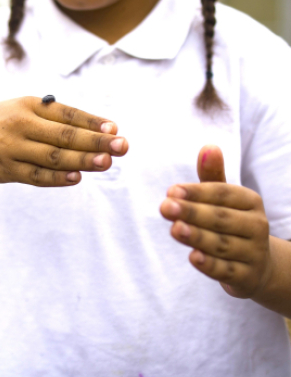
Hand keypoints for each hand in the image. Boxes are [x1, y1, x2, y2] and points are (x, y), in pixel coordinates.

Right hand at [0, 96, 128, 187]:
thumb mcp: (20, 109)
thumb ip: (52, 118)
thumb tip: (94, 128)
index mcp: (30, 105)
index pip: (68, 113)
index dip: (94, 122)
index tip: (116, 129)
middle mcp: (22, 123)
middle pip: (65, 134)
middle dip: (96, 140)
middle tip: (122, 146)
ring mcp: (12, 147)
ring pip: (53, 156)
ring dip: (81, 159)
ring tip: (106, 162)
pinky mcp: (5, 169)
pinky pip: (34, 175)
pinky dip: (56, 178)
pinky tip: (75, 178)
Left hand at [160, 145, 271, 298]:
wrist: (258, 265)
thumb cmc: (231, 222)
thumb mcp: (223, 199)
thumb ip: (212, 175)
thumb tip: (208, 146)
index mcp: (250, 201)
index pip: (223, 194)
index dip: (197, 192)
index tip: (171, 190)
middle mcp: (256, 226)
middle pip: (221, 218)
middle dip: (191, 212)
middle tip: (164, 207)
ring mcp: (253, 253)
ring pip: (222, 244)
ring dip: (197, 237)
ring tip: (174, 229)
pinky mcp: (247, 277)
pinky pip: (227, 270)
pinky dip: (210, 265)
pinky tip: (193, 257)